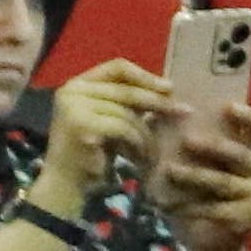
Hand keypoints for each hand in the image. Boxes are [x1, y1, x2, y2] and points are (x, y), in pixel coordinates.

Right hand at [35, 59, 164, 205]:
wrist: (67, 183)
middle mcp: (72, 90)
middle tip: (183, 110)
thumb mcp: (113, 120)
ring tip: (152, 150)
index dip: (146, 76)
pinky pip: (123, 127)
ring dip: (146, 133)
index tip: (170, 87)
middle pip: (126, 89)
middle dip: (158, 101)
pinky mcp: (81, 124)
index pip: (117, 67)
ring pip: (127, 112)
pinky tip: (139, 157)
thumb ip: (130, 102)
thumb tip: (169, 89)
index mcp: (78, 84)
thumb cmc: (94, 152)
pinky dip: (136, 142)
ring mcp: (74, 106)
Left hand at [151, 103, 250, 250]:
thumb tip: (150, 115)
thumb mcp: (193, 168)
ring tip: (169, 171)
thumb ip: (175, 145)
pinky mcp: (248, 218)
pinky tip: (168, 206)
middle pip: (240, 154)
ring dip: (195, 176)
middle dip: (215, 146)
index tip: (226, 106)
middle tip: (188, 140)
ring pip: (224, 182)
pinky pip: (216, 209)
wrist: (211, 243)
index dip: (246, 117)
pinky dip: (190, 208)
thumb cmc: (200, 198)